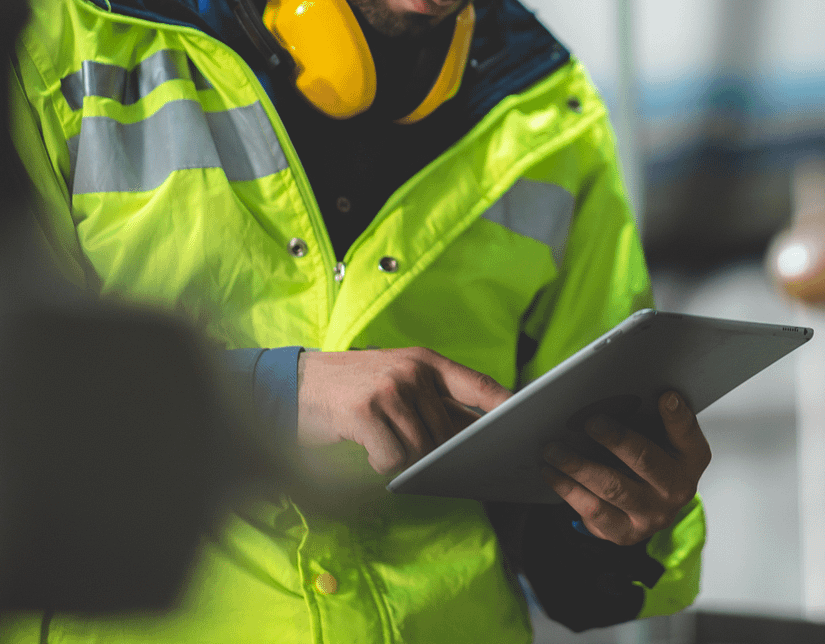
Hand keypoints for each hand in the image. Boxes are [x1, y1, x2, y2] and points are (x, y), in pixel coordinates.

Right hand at [299, 347, 512, 473]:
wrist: (297, 383)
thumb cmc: (354, 388)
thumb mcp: (398, 381)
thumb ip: (435, 402)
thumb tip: (477, 433)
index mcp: (426, 361)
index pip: (478, 384)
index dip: (505, 405)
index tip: (527, 420)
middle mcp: (412, 371)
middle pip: (447, 433)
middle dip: (431, 451)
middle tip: (401, 444)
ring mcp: (389, 389)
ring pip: (420, 450)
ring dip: (400, 458)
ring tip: (378, 440)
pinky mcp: (365, 411)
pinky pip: (391, 459)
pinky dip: (379, 464)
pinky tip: (364, 445)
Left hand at [539, 390, 711, 545]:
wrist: (647, 506)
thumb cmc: (649, 457)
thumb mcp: (659, 436)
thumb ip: (649, 416)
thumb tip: (618, 395)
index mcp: (691, 459)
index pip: (687, 434)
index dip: (677, 416)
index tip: (666, 396)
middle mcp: (677, 490)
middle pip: (645, 461)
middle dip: (616, 440)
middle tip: (590, 422)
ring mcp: (652, 516)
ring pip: (612, 488)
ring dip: (578, 466)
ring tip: (553, 449)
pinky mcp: (625, 533)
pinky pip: (593, 510)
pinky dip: (568, 489)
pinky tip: (551, 472)